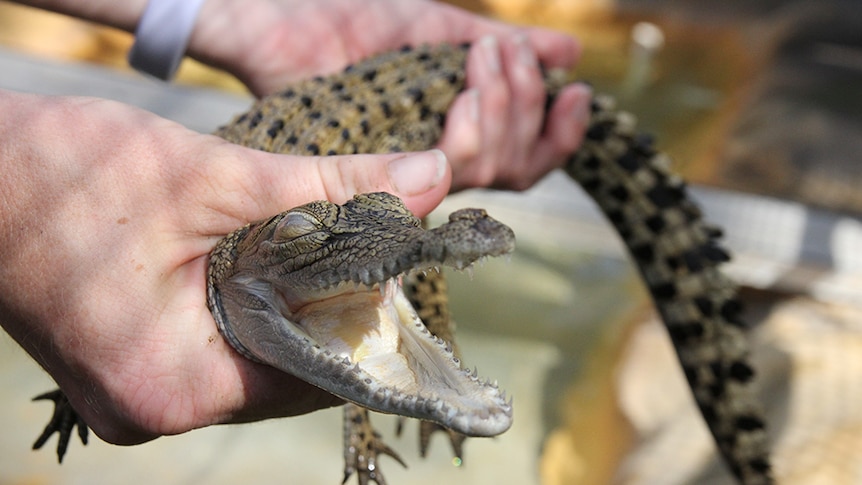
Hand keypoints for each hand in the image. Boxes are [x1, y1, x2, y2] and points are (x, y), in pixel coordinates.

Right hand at [0, 91, 450, 444]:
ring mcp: (136, 397)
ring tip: (307, 248)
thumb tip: (429, 181)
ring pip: (253, 363)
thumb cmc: (63, 175)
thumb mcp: (216, 177)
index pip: (315, 376)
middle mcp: (154, 412)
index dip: (363, 319)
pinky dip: (246, 312)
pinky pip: (215, 353)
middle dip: (326, 311)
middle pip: (286, 374)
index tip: (390, 264)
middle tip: (357, 246)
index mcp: (174, 386)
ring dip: (286, 309)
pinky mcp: (126, 370)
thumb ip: (330, 188)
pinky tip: (258, 265)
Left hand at [191, 0, 591, 190]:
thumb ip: (502, 47)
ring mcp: (409, 171)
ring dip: (506, 109)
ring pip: (488, 169)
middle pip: (516, 168)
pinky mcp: (380, 176)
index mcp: (458, 131)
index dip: (561, 136)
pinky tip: (469, 93)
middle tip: (508, 51)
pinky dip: (472, 132)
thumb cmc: (357, 22)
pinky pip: (448, 170)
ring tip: (488, 54)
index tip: (576, 92)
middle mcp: (438, 161)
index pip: (526, 158)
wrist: (289, 17)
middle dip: (527, 107)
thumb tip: (571, 53)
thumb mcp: (441, 29)